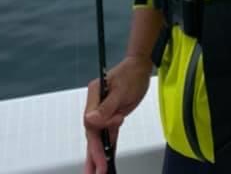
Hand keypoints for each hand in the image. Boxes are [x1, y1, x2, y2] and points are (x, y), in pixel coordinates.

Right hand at [83, 56, 151, 173]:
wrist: (140, 67)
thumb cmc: (131, 74)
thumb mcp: (121, 90)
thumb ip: (106, 107)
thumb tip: (90, 120)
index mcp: (94, 95)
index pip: (91, 120)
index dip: (100, 132)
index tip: (111, 136)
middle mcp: (95, 105)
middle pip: (92, 132)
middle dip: (94, 153)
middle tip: (95, 172)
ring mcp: (102, 112)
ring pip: (98, 137)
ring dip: (97, 155)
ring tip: (96, 172)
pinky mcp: (112, 116)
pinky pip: (108, 134)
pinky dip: (108, 147)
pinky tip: (106, 160)